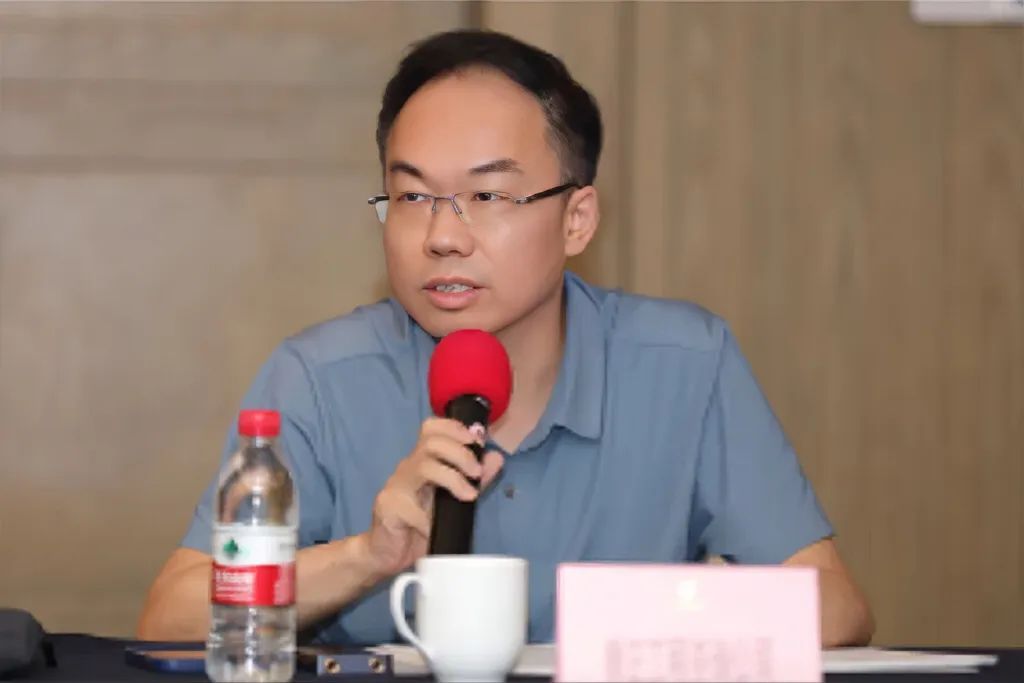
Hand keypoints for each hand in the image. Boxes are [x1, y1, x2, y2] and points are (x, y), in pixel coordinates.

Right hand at [364, 417, 503, 576]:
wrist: (387, 553)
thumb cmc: (420, 525)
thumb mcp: (453, 502)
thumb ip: (474, 480)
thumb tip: (496, 458)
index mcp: (423, 462)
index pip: (432, 429)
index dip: (454, 427)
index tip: (476, 440)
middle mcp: (408, 468)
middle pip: (430, 442)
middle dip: (460, 453)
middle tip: (477, 472)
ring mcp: (396, 486)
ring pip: (423, 467)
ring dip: (451, 477)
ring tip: (469, 495)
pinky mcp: (388, 507)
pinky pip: (412, 509)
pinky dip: (429, 520)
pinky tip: (435, 530)